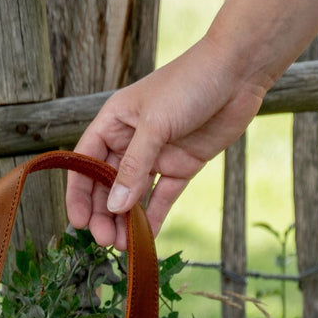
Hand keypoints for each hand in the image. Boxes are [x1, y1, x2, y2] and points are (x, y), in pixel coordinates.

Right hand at [66, 37, 267, 249]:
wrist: (238, 71)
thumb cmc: (190, 82)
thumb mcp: (155, 124)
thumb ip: (134, 167)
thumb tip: (115, 206)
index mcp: (115, 121)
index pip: (87, 161)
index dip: (80, 192)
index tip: (79, 222)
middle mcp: (132, 139)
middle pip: (108, 183)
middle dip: (104, 213)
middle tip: (104, 240)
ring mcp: (158, 154)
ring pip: (134, 195)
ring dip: (127, 220)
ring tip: (123, 245)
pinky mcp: (182, 166)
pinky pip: (163, 196)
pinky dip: (155, 216)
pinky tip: (147, 238)